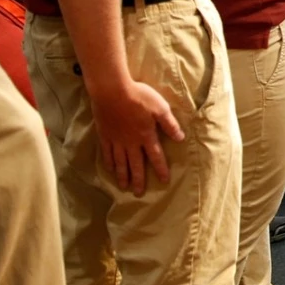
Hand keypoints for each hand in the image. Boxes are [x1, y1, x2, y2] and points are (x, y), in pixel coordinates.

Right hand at [88, 78, 183, 194]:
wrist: (112, 91)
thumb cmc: (139, 97)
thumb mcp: (160, 108)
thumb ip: (170, 124)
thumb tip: (180, 138)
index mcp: (146, 135)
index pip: (156, 156)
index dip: (160, 169)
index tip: (163, 180)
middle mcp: (131, 142)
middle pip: (136, 164)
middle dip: (138, 179)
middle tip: (138, 193)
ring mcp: (116, 140)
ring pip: (120, 162)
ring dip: (123, 175)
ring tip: (124, 187)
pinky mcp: (104, 135)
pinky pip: (107, 153)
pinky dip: (108, 163)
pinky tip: (110, 169)